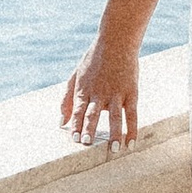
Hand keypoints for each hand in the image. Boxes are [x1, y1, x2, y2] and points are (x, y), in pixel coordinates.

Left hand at [62, 39, 140, 155]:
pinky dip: (132, 129)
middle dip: (89, 129)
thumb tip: (60, 123)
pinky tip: (130, 142)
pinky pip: (132, 114)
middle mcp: (99, 93)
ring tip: (112, 150)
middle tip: (86, 144)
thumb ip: (67, 99)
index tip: (74, 140)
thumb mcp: (75, 76)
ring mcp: (116, 93)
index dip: (76, 125)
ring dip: (113, 134)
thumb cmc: (94, 60)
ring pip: (114, 116)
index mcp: (84, 89)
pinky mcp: (131, 92)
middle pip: (93, 113)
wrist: (116, 41)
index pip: (78, 110)